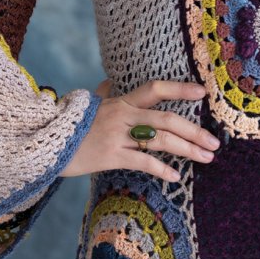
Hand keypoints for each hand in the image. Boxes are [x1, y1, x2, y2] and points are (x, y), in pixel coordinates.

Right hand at [59, 79, 220, 181]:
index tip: (202, 91)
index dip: (180, 88)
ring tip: (206, 158)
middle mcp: (123, 115)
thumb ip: (105, 94)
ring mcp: (117, 135)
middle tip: (215, 142)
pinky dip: (161, 170)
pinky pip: (142, 163)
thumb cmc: (70, 124)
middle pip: (167, 119)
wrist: (44, 140)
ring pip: (161, 141)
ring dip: (187, 150)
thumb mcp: (90, 104)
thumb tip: (110, 82)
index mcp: (121, 101)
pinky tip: (176, 176)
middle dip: (195, 131)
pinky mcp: (110, 156)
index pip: (156, 88)